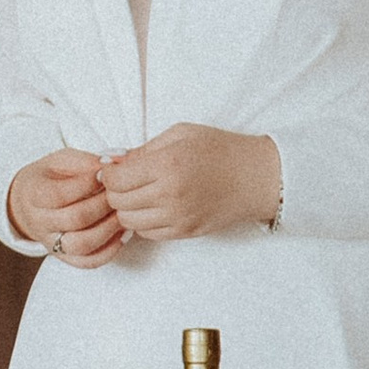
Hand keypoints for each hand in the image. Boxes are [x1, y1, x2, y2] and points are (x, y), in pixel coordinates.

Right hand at [6, 149, 124, 266]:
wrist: (30, 203)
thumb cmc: (50, 178)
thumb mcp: (61, 161)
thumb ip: (85, 162)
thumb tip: (112, 164)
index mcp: (33, 194)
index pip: (59, 194)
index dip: (86, 184)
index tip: (104, 174)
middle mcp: (39, 221)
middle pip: (74, 219)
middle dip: (102, 206)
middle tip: (118, 194)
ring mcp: (50, 242)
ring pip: (81, 245)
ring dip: (108, 230)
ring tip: (122, 215)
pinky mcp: (64, 256)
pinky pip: (87, 262)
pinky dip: (108, 251)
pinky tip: (121, 235)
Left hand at [98, 125, 281, 241]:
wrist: (259, 177)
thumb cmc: (221, 150)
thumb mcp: (180, 134)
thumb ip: (143, 149)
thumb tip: (111, 161)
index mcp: (166, 165)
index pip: (115, 179)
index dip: (109, 174)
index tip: (116, 169)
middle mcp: (170, 194)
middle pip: (117, 202)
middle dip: (115, 191)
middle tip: (125, 181)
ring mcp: (179, 217)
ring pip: (129, 221)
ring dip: (127, 209)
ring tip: (139, 194)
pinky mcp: (187, 232)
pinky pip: (148, 234)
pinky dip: (143, 222)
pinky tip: (154, 207)